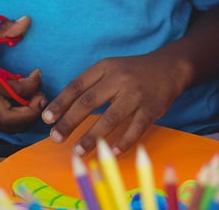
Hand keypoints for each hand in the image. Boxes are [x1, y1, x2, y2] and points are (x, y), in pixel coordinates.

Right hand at [0, 16, 44, 131]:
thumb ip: (4, 30)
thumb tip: (28, 20)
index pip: (16, 91)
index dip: (33, 84)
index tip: (37, 72)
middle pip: (11, 120)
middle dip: (32, 112)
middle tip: (41, 96)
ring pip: (7, 127)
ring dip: (26, 119)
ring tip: (35, 101)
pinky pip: (1, 127)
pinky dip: (16, 122)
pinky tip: (23, 107)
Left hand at [42, 52, 186, 155]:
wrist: (171, 67)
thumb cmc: (134, 72)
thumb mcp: (112, 68)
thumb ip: (91, 84)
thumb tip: (63, 110)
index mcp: (106, 67)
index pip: (78, 85)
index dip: (61, 103)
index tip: (47, 119)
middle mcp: (120, 79)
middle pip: (89, 102)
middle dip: (69, 122)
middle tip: (55, 137)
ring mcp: (136, 94)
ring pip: (110, 118)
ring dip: (92, 137)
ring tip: (77, 151)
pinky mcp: (152, 108)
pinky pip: (136, 128)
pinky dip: (123, 142)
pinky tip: (111, 152)